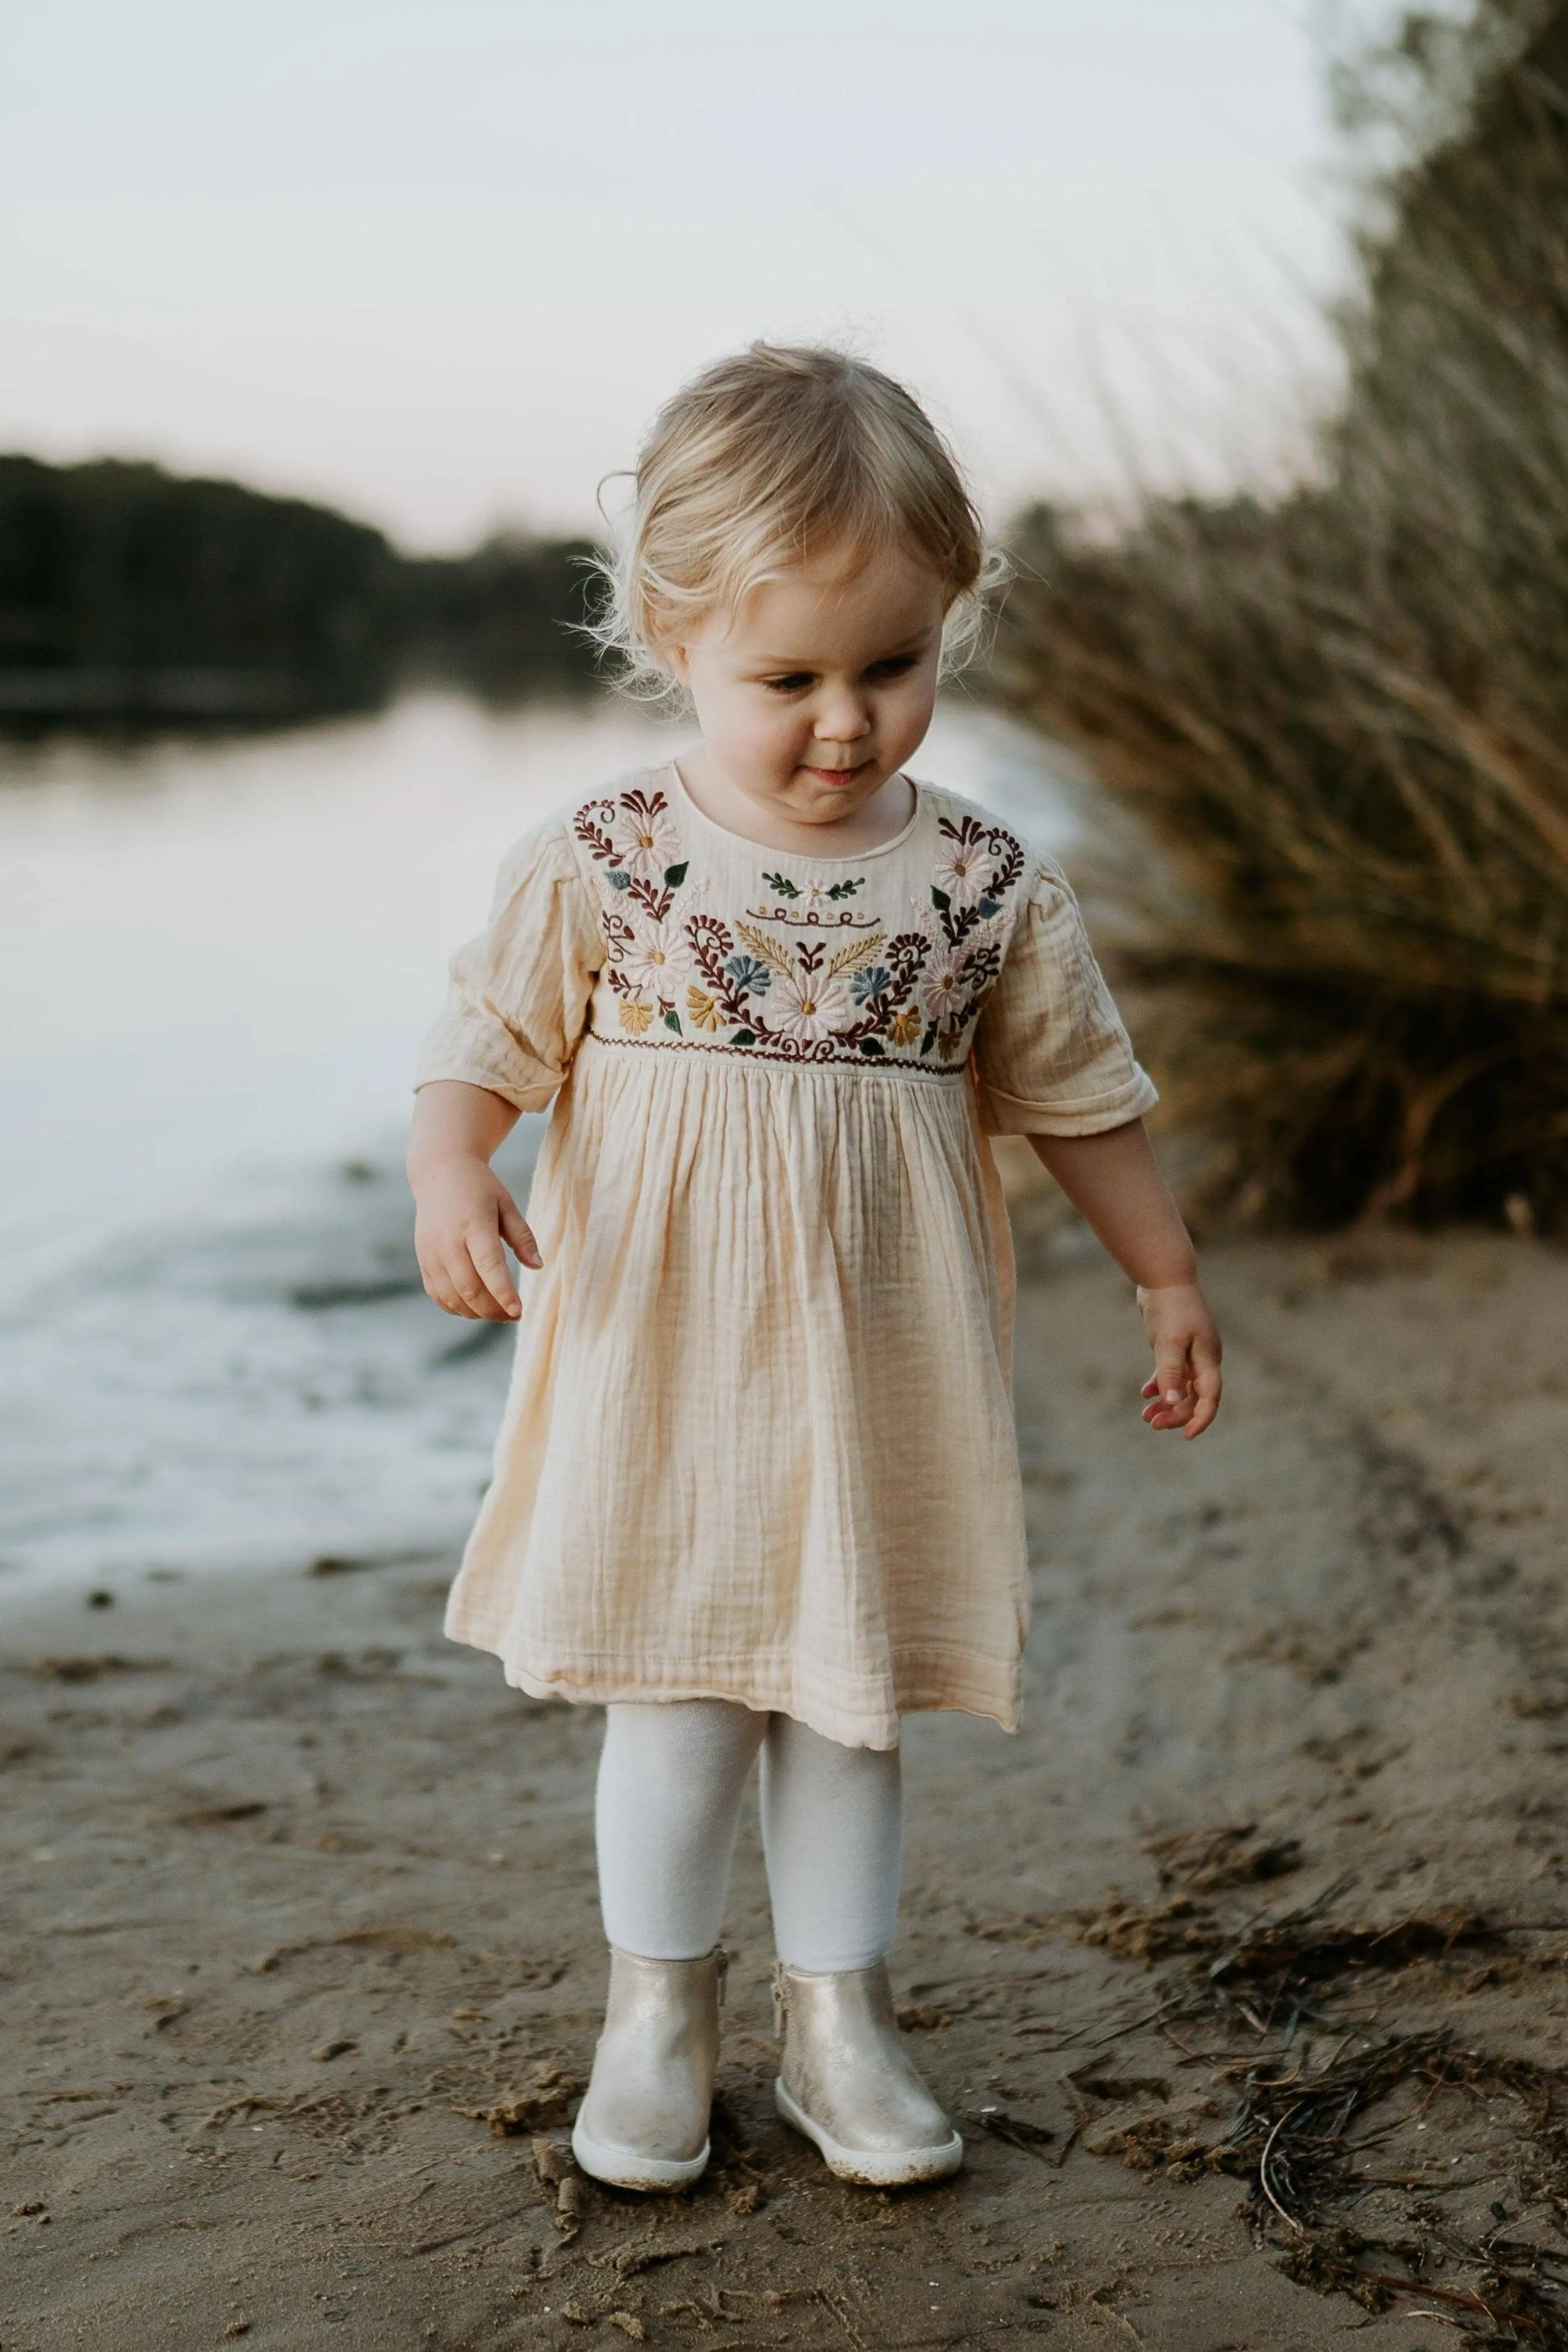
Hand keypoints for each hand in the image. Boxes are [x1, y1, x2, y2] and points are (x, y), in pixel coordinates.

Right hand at [413, 1156, 540, 1320]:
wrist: (439, 1173)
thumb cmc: (479, 1189)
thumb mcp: (507, 1204)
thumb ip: (523, 1236)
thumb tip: (538, 1266)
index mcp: (473, 1224)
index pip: (489, 1267)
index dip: (503, 1293)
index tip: (519, 1311)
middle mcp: (448, 1242)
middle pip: (469, 1289)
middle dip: (493, 1310)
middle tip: (514, 1315)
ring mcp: (431, 1253)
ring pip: (452, 1298)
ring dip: (476, 1313)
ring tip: (497, 1312)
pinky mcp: (423, 1260)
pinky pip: (437, 1295)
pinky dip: (456, 1308)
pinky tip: (474, 1307)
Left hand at [1136, 1281, 1221, 1438]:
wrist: (1163, 1278)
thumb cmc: (1169, 1308)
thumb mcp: (1168, 1342)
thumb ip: (1170, 1372)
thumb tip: (1173, 1401)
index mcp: (1208, 1357)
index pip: (1211, 1396)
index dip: (1201, 1418)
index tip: (1187, 1436)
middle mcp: (1204, 1358)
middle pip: (1195, 1396)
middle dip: (1176, 1413)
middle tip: (1152, 1423)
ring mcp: (1191, 1352)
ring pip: (1183, 1387)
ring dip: (1166, 1403)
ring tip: (1146, 1416)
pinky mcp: (1177, 1346)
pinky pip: (1172, 1374)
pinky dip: (1160, 1385)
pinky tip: (1145, 1393)